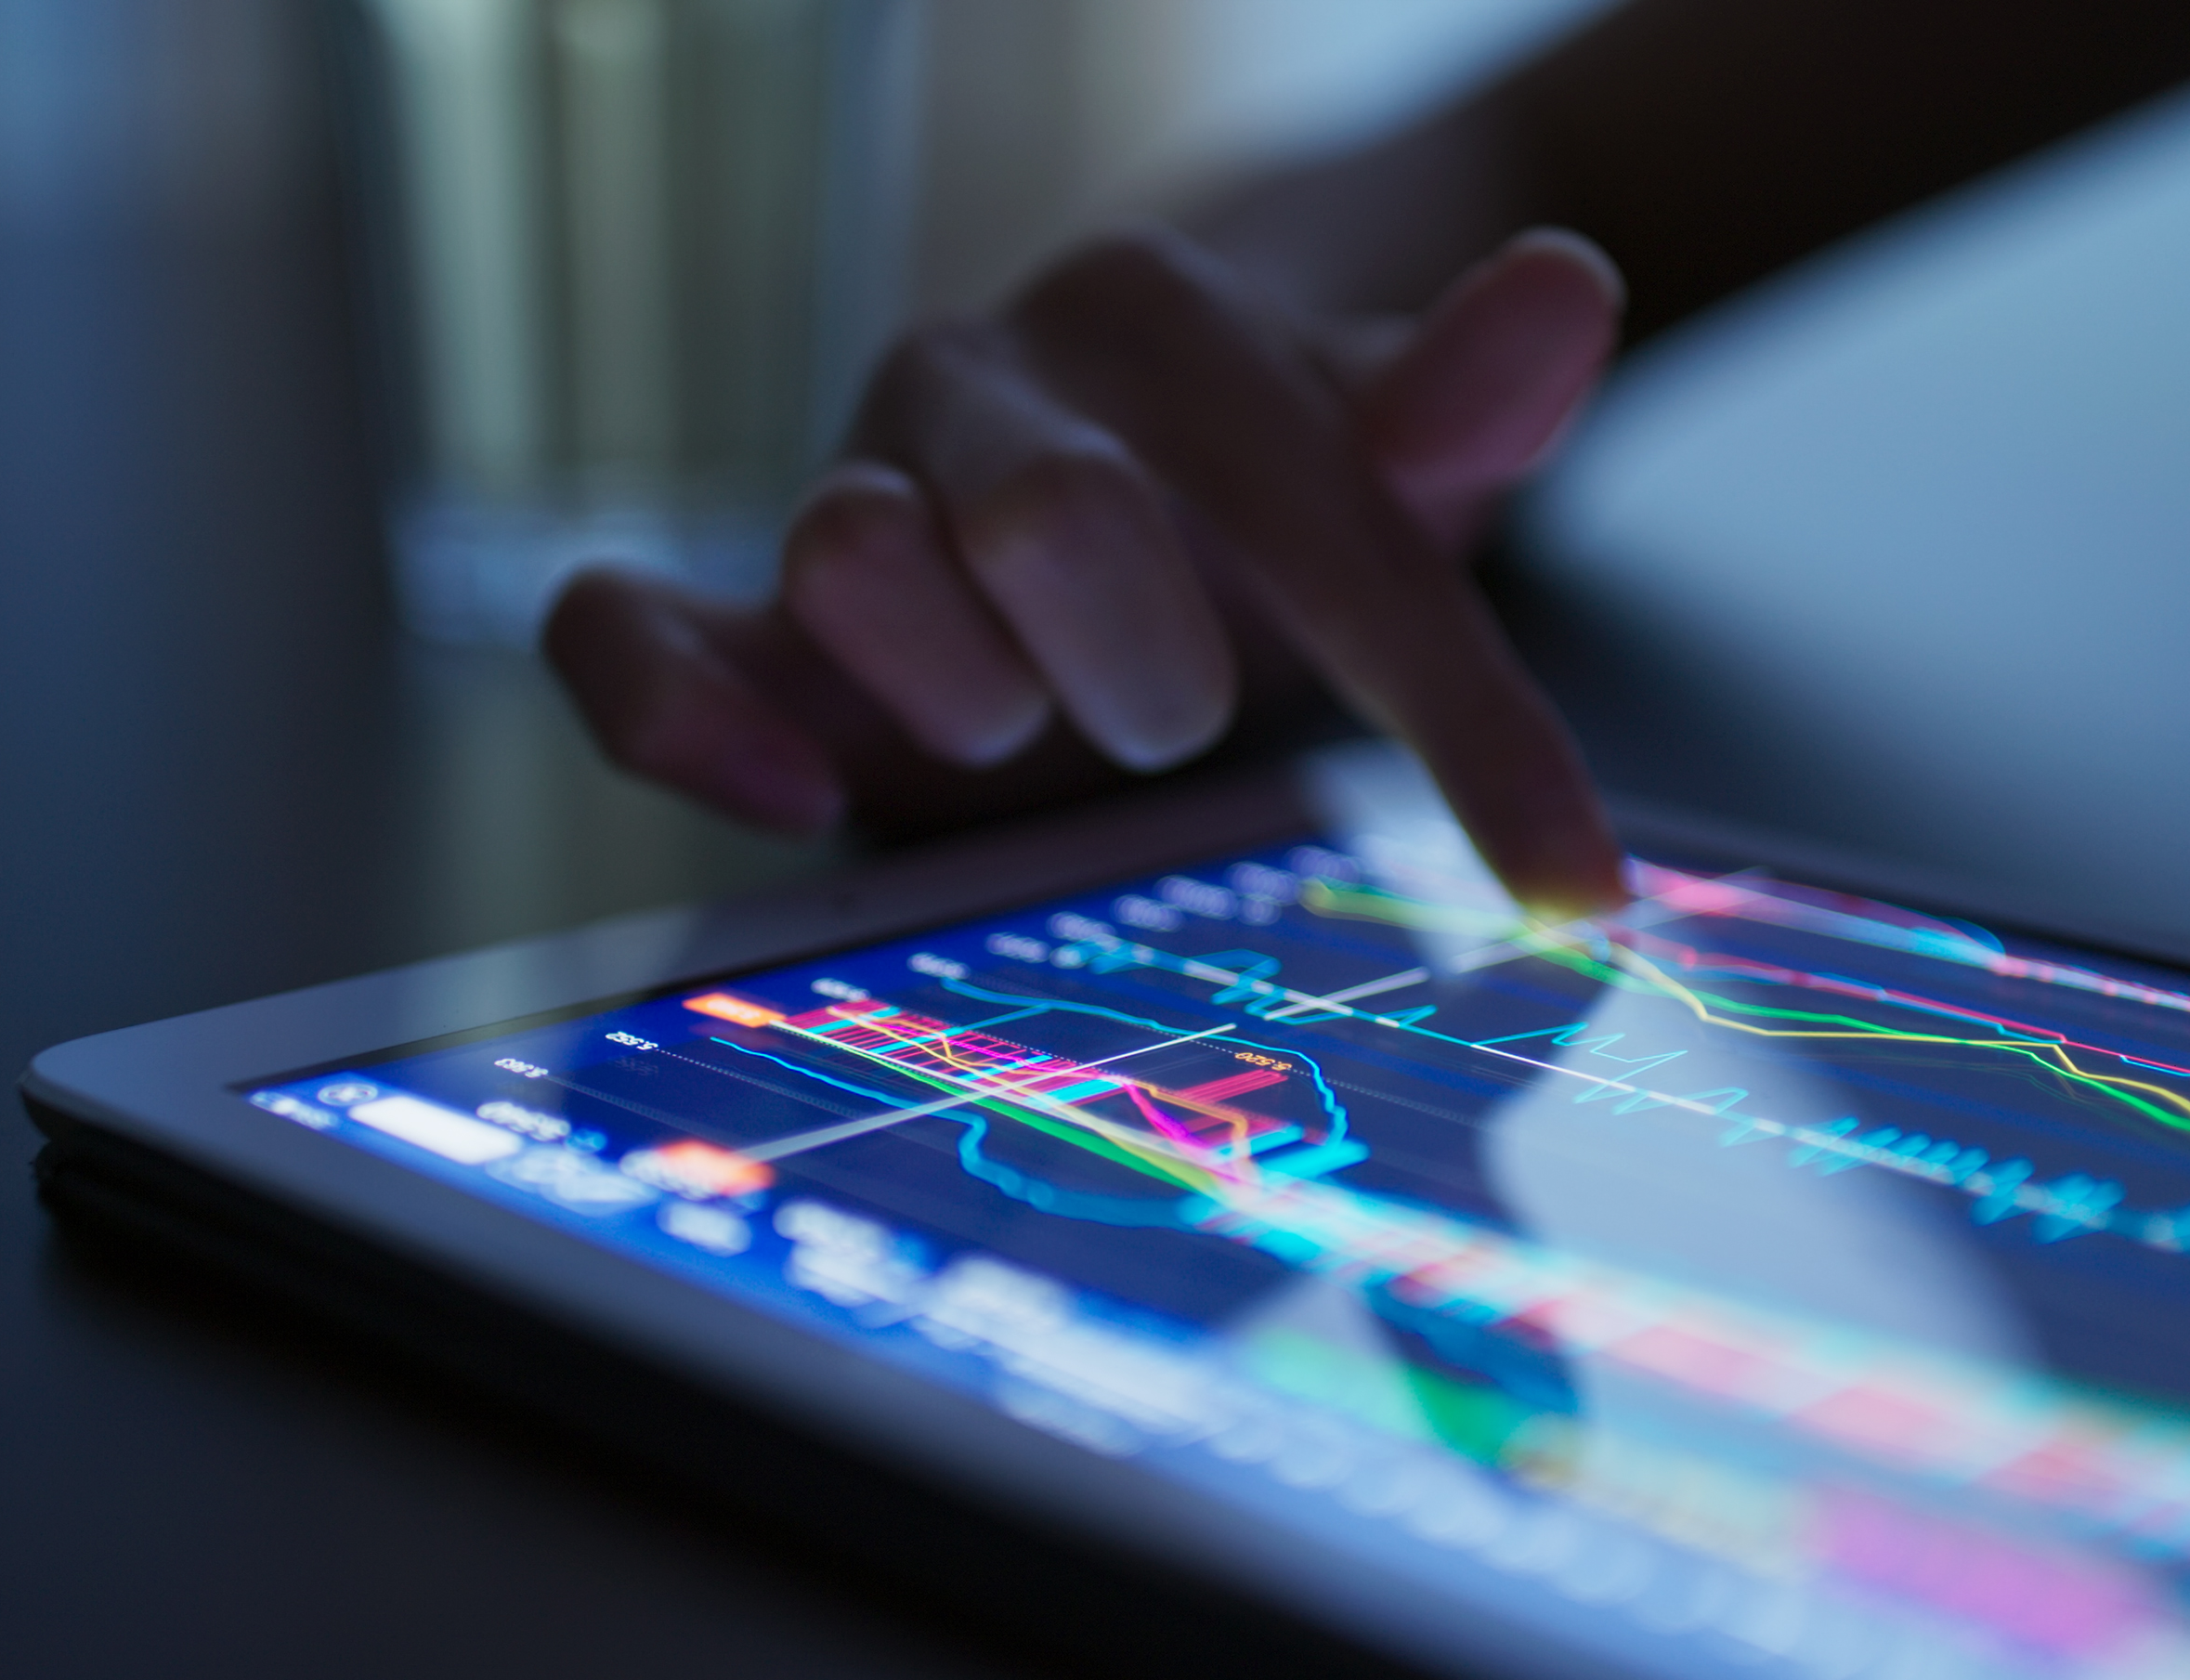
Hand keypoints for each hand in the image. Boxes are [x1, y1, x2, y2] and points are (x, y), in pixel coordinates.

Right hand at [542, 225, 1630, 919]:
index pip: (1326, 518)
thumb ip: (1465, 406)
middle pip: (1050, 514)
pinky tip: (789, 790)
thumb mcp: (1390, 475)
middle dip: (1150, 667)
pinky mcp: (735, 621)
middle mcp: (979, 386)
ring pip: (851, 556)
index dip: (1463, 721)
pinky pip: (620, 632)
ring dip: (970, 696)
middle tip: (1181, 714)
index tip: (1567, 881)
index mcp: (1156, 325)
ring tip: (1026, 730)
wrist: (1108, 498)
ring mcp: (846, 493)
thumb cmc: (1257, 504)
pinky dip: (676, 710)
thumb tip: (1569, 289)